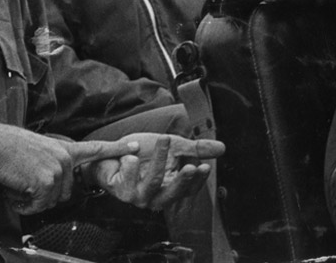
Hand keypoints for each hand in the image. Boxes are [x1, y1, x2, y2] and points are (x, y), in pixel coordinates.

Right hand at [0, 122, 137, 214]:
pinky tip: (15, 186)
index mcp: (65, 149)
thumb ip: (54, 164)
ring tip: (18, 179)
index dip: (117, 149)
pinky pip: (38, 205)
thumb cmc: (8, 149)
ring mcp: (59, 169)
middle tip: (24, 178)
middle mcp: (66, 158)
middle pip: (65, 193)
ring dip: (31, 199)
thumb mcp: (39, 151)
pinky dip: (23, 203)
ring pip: (51, 201)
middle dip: (43, 194)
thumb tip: (55, 185)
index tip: (137, 147)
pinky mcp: (48, 181)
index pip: (96, 149)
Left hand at [85, 133, 224, 209]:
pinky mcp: (123, 191)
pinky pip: (130, 177)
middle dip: (182, 180)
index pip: (189, 190)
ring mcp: (139, 196)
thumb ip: (196, 149)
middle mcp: (156, 198)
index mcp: (171, 189)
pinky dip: (132, 162)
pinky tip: (131, 153)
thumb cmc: (144, 153)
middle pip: (173, 193)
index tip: (205, 166)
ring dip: (159, 159)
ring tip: (164, 138)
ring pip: (153, 182)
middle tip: (191, 165)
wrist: (113, 154)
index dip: (198, 180)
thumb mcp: (174, 147)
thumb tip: (222, 148)